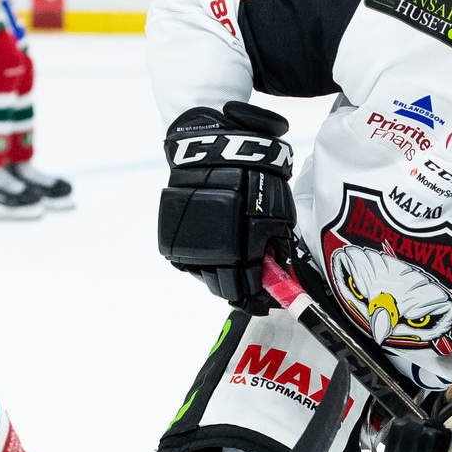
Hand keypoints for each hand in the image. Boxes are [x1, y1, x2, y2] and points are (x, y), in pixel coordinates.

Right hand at [157, 101, 294, 312]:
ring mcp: (189, 248)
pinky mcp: (174, 238)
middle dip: (240, 289)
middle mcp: (209, 256)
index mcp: (238, 252)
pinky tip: (216, 247)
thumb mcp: (278, 213)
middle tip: (252, 284)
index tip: (266, 302)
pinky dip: (204, 259)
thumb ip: (277, 247)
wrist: (214, 149)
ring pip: (206, 277)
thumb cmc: (254, 176)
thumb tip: (278, 272)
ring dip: (221, 274)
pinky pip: (191, 261)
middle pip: (224, 290)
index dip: (259, 299)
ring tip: (234, 260)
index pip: (248, 291)